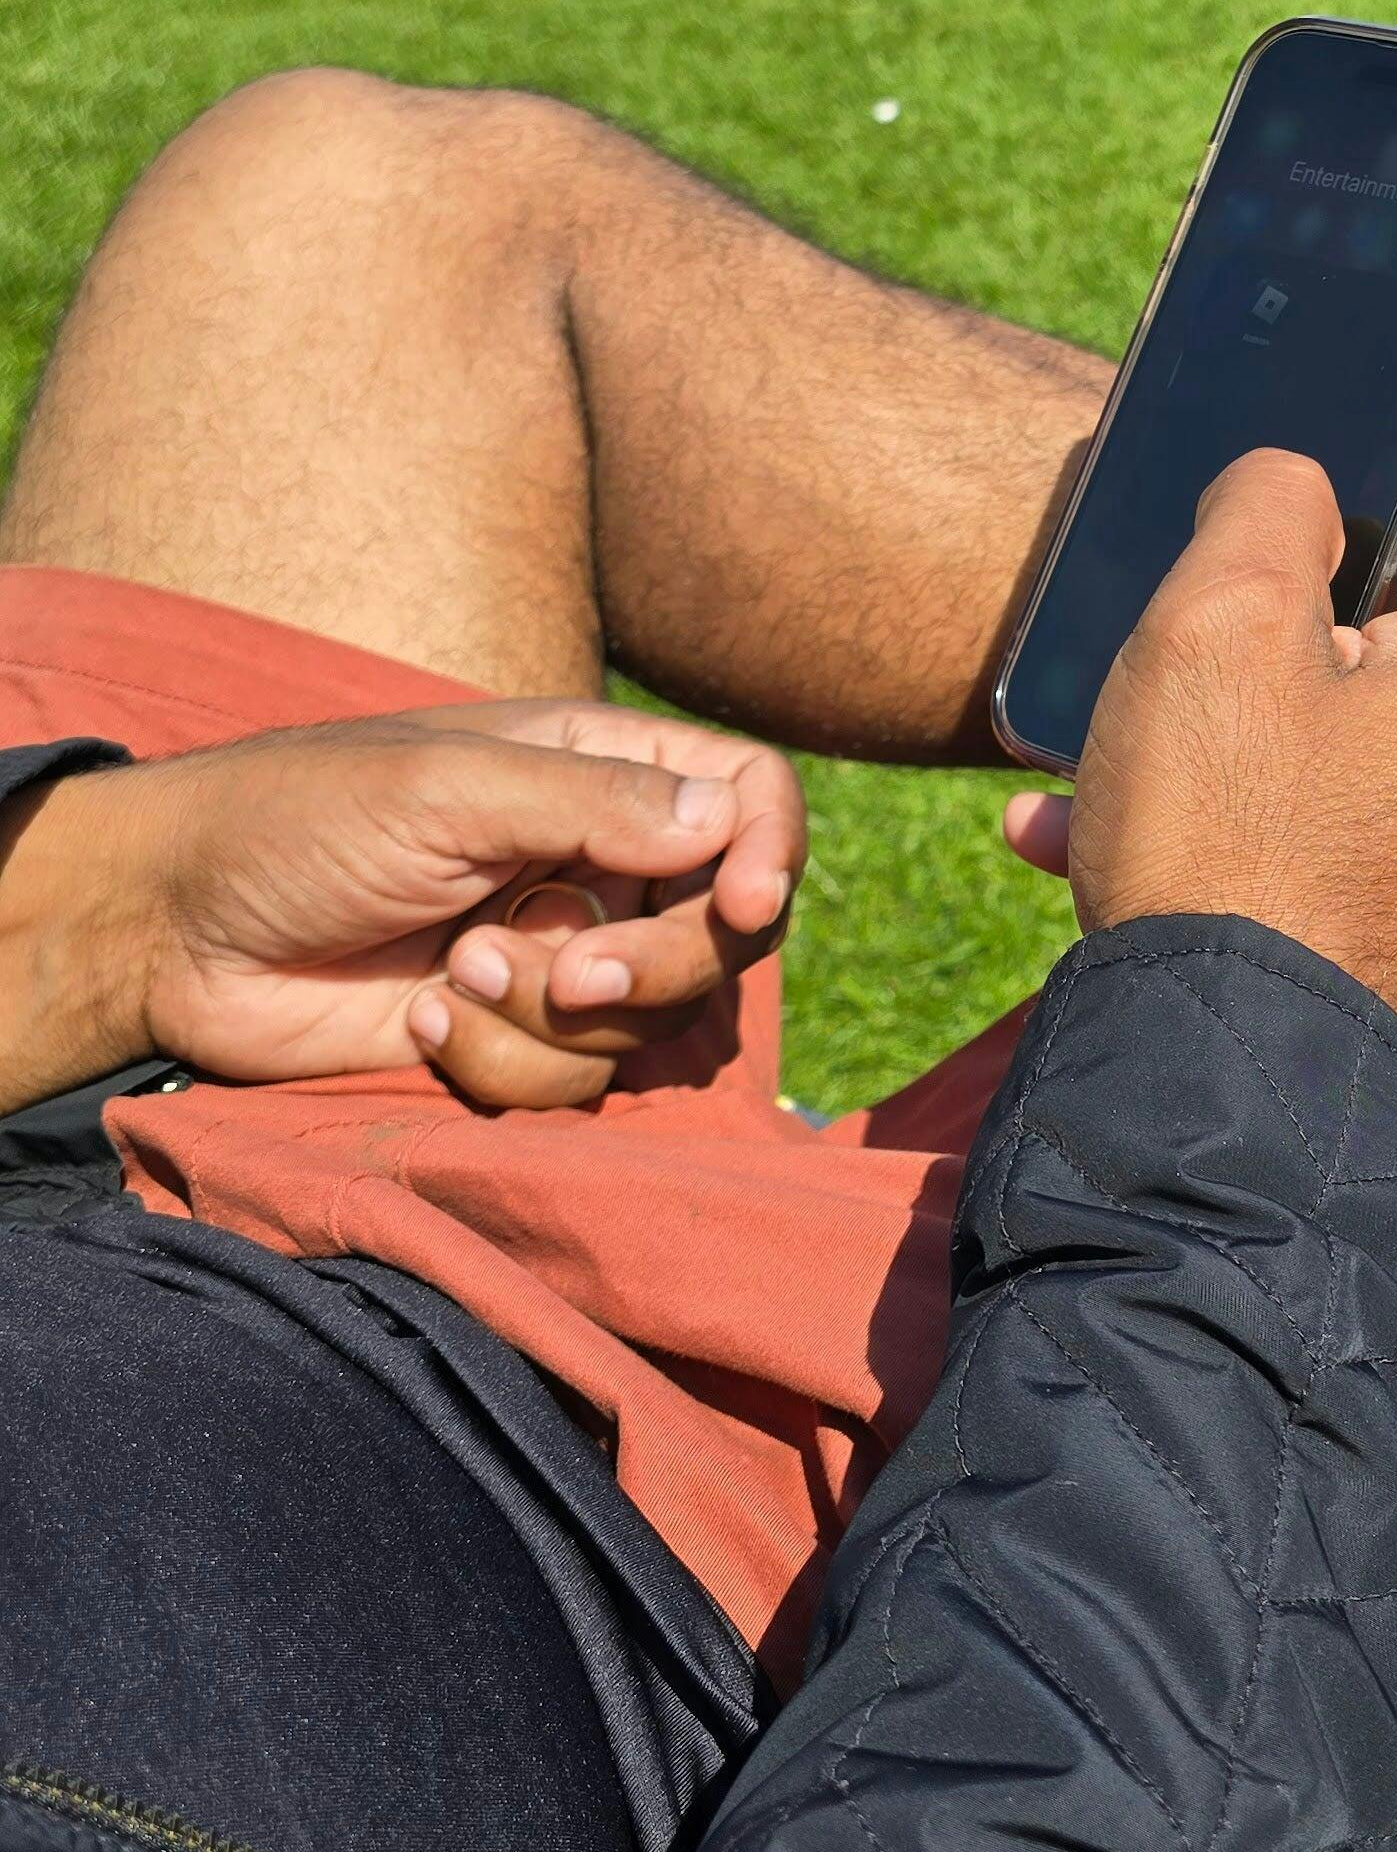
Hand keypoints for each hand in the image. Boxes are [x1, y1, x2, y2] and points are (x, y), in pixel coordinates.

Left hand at [0, 702, 805, 1115]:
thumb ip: (594, 803)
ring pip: (651, 1024)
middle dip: (656, 966)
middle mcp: (598, 858)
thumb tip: (728, 821)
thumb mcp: (444, 791)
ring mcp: (560, 955)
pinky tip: (424, 1025)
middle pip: (724, 931)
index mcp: (597, 768)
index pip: (747, 795)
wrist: (173, 933)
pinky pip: (574, 1084)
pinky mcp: (512, 1041)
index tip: (740, 908)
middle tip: (570, 974)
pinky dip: (503, 1067)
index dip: (768, 852)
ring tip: (454, 977)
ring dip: (551, 1018)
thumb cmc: (296, 822)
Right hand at [1002, 358, 1396, 1022]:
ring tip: (1104, 696)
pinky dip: (1188, 786)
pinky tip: (1061, 824)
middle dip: (1304, 555)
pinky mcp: (1366, 890)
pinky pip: (1279, 798)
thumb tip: (1297, 482)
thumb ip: (1272, 509)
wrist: (1213, 1071)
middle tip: (1211, 529)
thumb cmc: (1231, 839)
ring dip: (1211, 684)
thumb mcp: (1224, 624)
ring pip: (1326, 699)